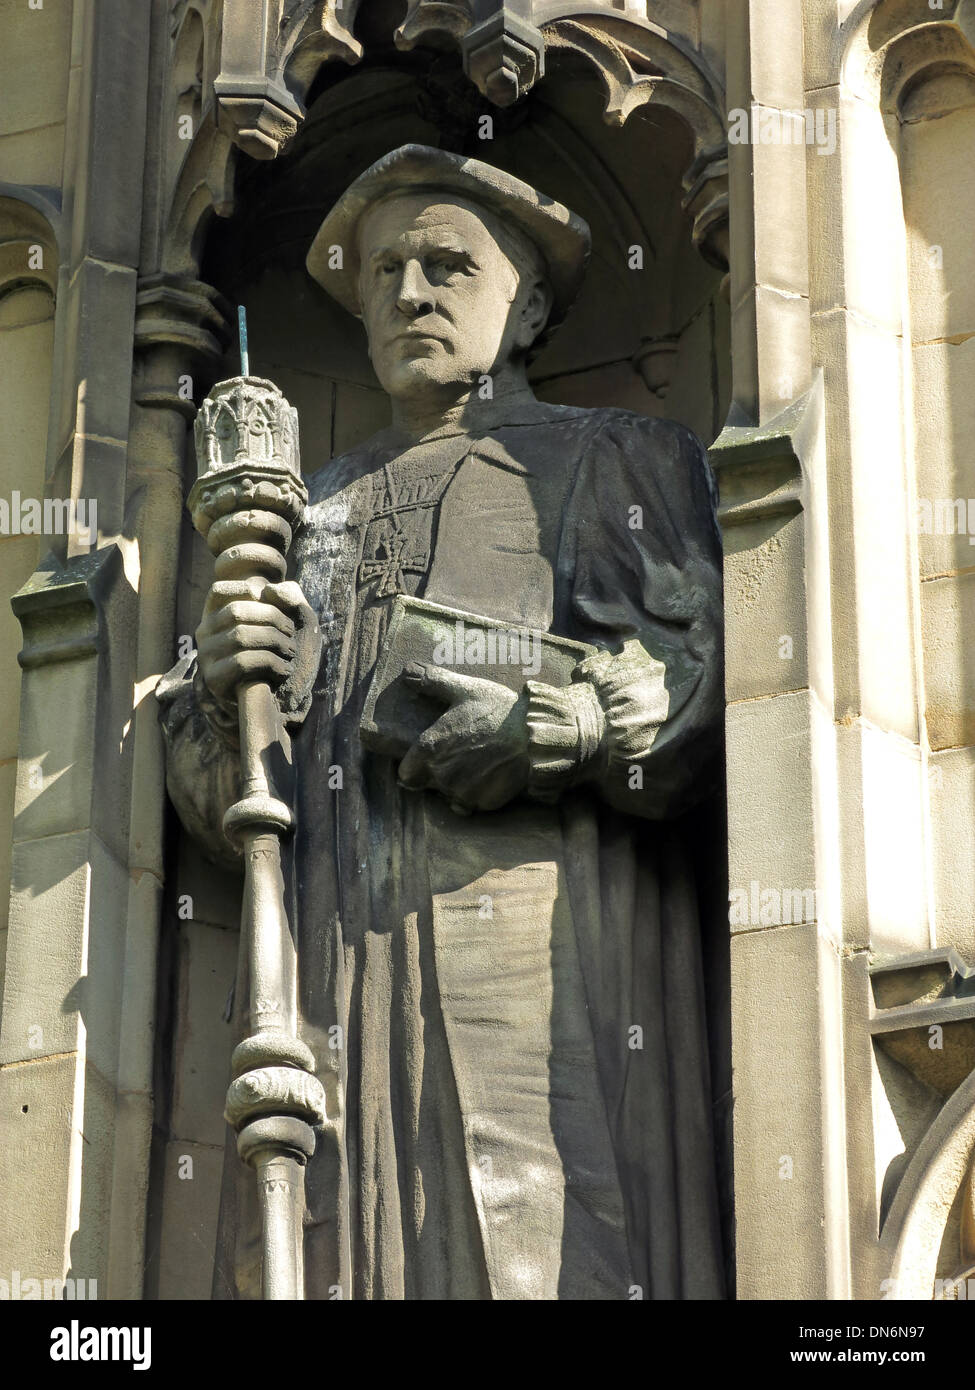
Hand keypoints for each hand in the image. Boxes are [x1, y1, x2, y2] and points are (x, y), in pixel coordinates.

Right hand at [196, 576, 320, 717]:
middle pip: (235, 611)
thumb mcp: (291, 625)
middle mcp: (205, 635)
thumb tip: (271, 589)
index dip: (243, 589)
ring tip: (290, 653)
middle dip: (272, 618)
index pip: (218, 591)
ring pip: (240, 636)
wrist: (274, 704)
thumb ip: (288, 599)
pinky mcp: (214, 680)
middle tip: (291, 633)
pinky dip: (271, 663)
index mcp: (218, 617)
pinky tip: (283, 671)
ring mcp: (206, 657)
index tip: (268, 600)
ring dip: (275, 642)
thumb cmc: (282, 658)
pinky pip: (243, 661)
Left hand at [397, 664, 529, 812]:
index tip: (423, 758)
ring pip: (449, 795)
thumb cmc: (498, 709)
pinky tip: (488, 775)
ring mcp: (464, 792)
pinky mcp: (484, 803)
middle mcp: (442, 775)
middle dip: (436, 774)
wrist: (536, 735)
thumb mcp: (464, 689)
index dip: (413, 766)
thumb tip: (407, 671)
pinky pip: (471, 803)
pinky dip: (476, 793)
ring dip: (456, 785)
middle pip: (427, 784)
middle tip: (455, 756)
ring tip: (474, 764)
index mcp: (430, 749)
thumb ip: (432, 682)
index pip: (405, 773)